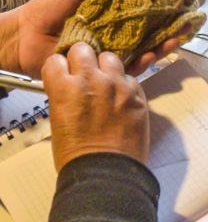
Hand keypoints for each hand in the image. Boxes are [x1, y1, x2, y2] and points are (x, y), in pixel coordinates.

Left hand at [0, 0, 190, 77]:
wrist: (20, 38)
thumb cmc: (43, 12)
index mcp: (109, 14)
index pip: (142, 11)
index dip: (162, 8)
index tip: (181, 2)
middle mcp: (114, 33)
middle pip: (148, 33)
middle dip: (170, 30)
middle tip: (189, 24)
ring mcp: (108, 52)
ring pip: (141, 51)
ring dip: (161, 47)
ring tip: (176, 40)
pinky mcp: (99, 69)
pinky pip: (122, 69)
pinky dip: (139, 64)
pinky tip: (152, 57)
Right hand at [43, 44, 148, 171]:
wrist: (106, 172)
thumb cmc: (76, 155)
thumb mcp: (59, 122)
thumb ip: (65, 97)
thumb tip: (70, 88)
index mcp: (65, 89)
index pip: (56, 60)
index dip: (58, 67)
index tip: (62, 73)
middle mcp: (92, 80)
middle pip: (84, 49)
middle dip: (81, 58)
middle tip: (84, 70)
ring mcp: (118, 85)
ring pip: (111, 57)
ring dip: (106, 66)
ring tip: (105, 81)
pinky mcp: (137, 93)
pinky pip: (130, 77)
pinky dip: (124, 84)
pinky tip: (121, 98)